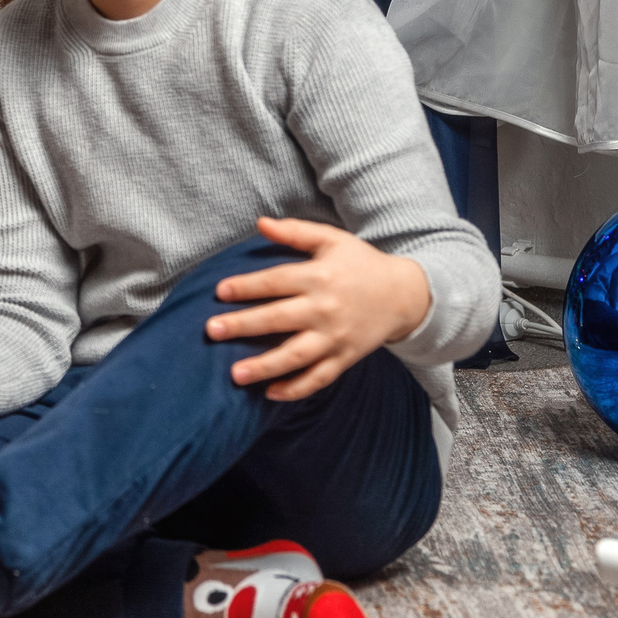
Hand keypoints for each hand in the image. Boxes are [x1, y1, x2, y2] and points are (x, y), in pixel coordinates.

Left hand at [207, 215, 431, 400]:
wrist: (406, 295)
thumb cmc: (361, 264)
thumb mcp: (332, 240)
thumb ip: (295, 232)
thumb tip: (259, 223)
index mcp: (319, 277)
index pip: (276, 282)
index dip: (247, 287)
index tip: (219, 292)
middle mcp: (326, 309)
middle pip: (279, 319)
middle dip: (243, 326)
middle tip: (211, 331)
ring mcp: (336, 337)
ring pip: (296, 356)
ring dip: (264, 367)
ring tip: (234, 374)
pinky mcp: (345, 358)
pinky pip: (319, 378)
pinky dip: (296, 389)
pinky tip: (269, 394)